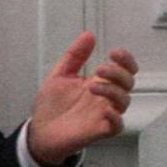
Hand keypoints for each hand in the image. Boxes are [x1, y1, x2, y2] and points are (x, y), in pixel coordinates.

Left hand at [27, 32, 138, 166]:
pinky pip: (117, 125)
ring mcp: (104, 114)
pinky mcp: (100, 131)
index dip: (126, 60)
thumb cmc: (51, 105)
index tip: (114, 52)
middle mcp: (106, 98)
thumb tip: (88, 35)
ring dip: (112, 91)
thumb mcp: (60, 74)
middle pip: (128, 83)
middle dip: (118, 73)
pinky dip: (115, 117)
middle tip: (100, 69)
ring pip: (124, 101)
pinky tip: (105, 110)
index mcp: (100, 82)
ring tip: (91, 86)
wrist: (39, 131)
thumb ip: (75, 55)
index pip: (124, 69)